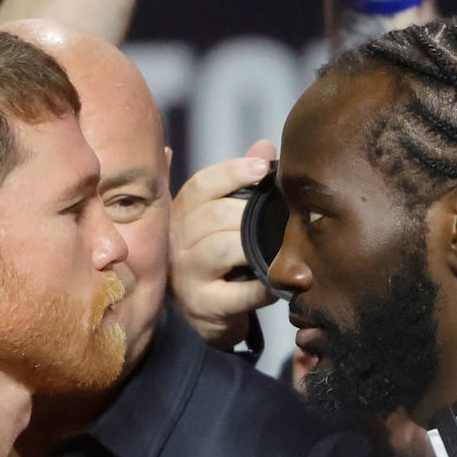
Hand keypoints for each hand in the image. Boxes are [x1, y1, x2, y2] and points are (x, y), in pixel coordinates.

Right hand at [170, 140, 278, 349]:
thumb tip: (265, 147)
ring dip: (253, 245)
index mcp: (181, 213)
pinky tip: (277, 280)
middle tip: (279, 215)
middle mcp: (177, 242)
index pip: (200, 185)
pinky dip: (261, 287)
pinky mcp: (203, 306)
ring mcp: (186, 276)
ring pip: (221, 248)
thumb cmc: (217, 254)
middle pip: (212, 215)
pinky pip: (236, 294)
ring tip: (279, 246)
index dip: (232, 172)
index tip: (263, 168)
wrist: (206, 310)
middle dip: (248, 212)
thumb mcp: (223, 216)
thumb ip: (242, 182)